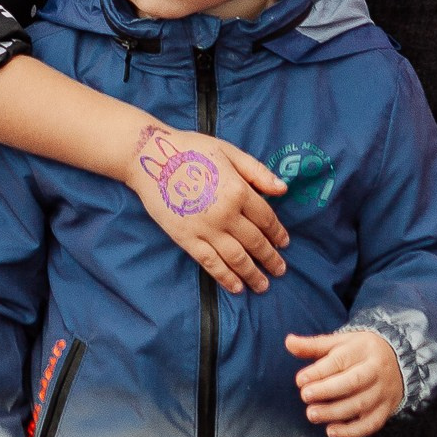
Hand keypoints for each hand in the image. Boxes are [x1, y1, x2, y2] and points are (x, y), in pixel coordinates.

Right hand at [126, 120, 289, 289]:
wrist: (151, 158)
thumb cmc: (191, 150)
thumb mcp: (228, 152)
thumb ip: (257, 171)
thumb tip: (283, 189)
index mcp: (238, 190)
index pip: (266, 218)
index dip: (278, 232)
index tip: (285, 243)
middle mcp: (226, 214)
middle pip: (255, 242)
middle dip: (270, 258)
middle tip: (280, 270)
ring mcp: (205, 229)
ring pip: (236, 258)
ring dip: (252, 274)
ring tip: (263, 285)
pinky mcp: (186, 239)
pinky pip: (210, 263)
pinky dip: (225, 277)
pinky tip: (236, 287)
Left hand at [287, 327, 402, 436]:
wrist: (400, 360)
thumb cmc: (361, 351)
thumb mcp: (340, 342)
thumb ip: (313, 345)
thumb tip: (289, 342)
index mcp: (362, 350)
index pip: (340, 361)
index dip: (319, 371)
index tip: (300, 380)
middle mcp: (375, 370)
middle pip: (352, 382)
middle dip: (327, 391)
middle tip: (305, 396)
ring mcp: (382, 391)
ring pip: (360, 404)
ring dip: (335, 412)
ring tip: (312, 414)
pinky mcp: (386, 410)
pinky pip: (370, 424)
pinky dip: (351, 431)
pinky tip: (331, 431)